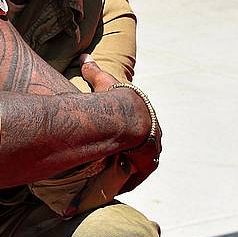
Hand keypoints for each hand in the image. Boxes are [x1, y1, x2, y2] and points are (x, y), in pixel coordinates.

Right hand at [81, 53, 160, 190]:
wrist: (124, 117)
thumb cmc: (115, 99)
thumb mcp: (103, 82)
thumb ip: (93, 71)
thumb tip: (84, 55)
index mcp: (146, 118)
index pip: (140, 128)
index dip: (128, 134)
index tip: (117, 140)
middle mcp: (153, 137)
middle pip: (141, 149)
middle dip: (129, 153)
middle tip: (113, 157)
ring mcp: (151, 153)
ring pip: (138, 164)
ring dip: (126, 168)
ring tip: (109, 171)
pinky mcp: (145, 167)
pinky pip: (134, 177)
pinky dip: (125, 179)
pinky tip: (112, 181)